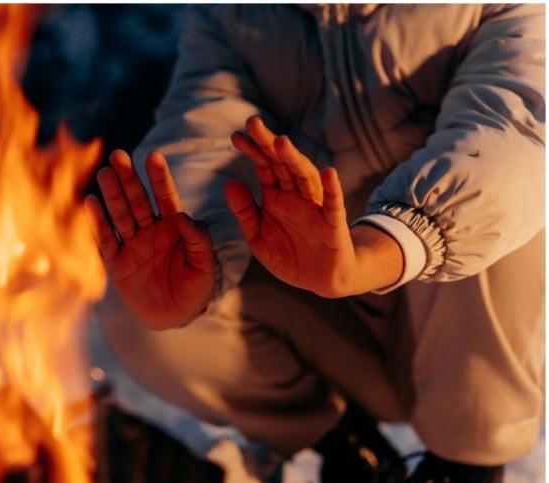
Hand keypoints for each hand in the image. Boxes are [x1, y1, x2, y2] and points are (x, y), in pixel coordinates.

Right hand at [85, 150, 215, 328]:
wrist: (176, 317)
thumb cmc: (196, 289)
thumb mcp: (205, 265)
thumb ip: (199, 240)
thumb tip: (184, 216)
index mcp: (174, 227)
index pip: (166, 197)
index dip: (159, 178)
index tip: (154, 157)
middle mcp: (151, 230)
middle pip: (138, 200)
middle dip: (129, 179)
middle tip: (119, 155)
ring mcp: (133, 244)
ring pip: (120, 215)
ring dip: (112, 194)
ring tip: (105, 173)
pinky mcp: (117, 262)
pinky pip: (107, 239)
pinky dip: (98, 222)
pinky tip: (91, 202)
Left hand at [225, 116, 403, 297]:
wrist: (319, 280)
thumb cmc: (288, 255)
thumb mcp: (257, 237)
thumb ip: (244, 212)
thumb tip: (229, 183)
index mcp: (276, 195)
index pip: (263, 166)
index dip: (252, 150)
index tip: (235, 136)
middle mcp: (296, 195)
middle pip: (282, 163)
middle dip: (268, 143)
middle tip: (253, 122)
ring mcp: (315, 206)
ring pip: (305, 177)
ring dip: (294, 159)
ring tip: (281, 142)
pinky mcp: (333, 224)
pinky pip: (333, 204)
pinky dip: (332, 188)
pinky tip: (329, 172)